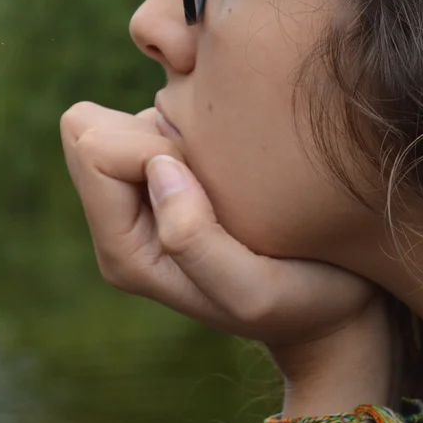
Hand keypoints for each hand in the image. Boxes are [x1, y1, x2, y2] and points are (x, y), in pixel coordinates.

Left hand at [60, 101, 393, 408]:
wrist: (332, 309)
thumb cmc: (301, 302)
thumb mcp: (253, 292)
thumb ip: (194, 240)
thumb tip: (158, 167)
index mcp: (123, 249)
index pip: (94, 152)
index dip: (153, 147)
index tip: (210, 176)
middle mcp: (123, 219)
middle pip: (91, 129)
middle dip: (154, 129)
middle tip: (218, 166)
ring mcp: (144, 193)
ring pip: (124, 118)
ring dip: (178, 123)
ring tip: (235, 163)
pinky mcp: (174, 169)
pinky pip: (157, 114)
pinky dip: (195, 117)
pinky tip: (239, 150)